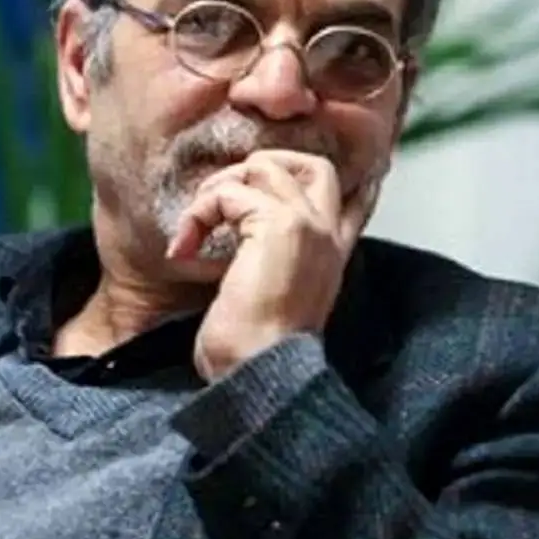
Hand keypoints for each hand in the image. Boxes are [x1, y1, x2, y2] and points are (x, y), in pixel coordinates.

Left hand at [165, 150, 375, 381]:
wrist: (258, 373)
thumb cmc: (254, 351)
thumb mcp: (275, 301)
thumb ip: (276, 265)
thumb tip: (245, 245)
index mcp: (332, 255)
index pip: (355, 199)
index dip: (333, 178)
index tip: (322, 173)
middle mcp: (328, 234)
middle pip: (313, 164)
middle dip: (261, 166)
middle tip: (223, 200)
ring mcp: (308, 225)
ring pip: (262, 167)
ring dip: (216, 190)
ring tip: (195, 227)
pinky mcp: (280, 226)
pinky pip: (228, 193)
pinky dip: (197, 214)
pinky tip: (183, 247)